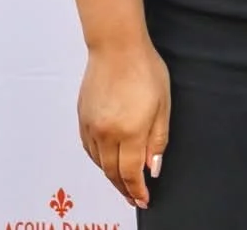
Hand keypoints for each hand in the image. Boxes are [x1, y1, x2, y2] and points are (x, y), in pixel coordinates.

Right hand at [78, 43, 171, 207]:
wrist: (116, 46)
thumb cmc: (143, 69)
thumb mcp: (163, 105)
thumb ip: (157, 140)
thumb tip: (152, 167)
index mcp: (129, 131)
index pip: (131, 173)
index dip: (136, 191)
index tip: (143, 200)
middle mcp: (106, 133)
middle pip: (112, 172)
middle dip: (124, 189)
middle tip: (134, 198)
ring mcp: (91, 126)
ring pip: (99, 163)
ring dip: (111, 176)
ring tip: (123, 182)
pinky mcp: (82, 118)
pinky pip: (89, 149)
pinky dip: (98, 160)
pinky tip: (107, 160)